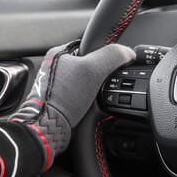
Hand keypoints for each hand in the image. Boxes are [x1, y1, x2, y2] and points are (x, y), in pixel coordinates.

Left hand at [10, 41, 134, 168]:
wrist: (47, 129)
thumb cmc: (62, 99)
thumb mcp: (93, 69)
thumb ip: (113, 55)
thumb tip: (129, 53)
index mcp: (58, 53)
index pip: (91, 47)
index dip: (107, 57)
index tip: (114, 68)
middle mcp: (55, 68)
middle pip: (90, 65)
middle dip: (102, 75)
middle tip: (105, 85)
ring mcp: (57, 86)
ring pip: (87, 82)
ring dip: (97, 90)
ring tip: (96, 98)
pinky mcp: (60, 101)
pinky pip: (82, 96)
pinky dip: (90, 101)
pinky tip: (91, 107)